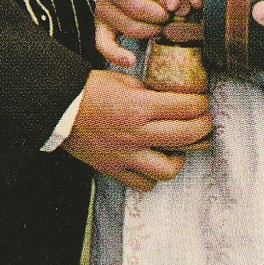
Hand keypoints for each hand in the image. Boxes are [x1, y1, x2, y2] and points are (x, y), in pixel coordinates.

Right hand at [64, 69, 212, 190]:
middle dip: (204, 126)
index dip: (201, 103)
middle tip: (206, 122)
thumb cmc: (88, 90)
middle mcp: (136, 133)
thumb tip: (168, 98)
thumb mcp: (122, 80)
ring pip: (168, 169)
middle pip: (186, 135)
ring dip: (181, 158)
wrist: (57, 108)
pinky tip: (155, 162)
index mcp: (139, 106)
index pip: (185, 108)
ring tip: (181, 148)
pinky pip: (143, 183)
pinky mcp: (114, 169)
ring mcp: (126, 155)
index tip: (204, 102)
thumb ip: (147, 91)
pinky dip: (153, 176)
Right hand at [95, 0, 202, 67]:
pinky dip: (116, 54)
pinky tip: (130, 60)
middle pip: (137, 7)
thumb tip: (197, 2)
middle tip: (170, 17)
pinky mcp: (100, 26)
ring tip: (160, 27)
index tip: (175, 5)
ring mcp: (103, 7)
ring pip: (129, 27)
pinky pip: (103, 44)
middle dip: (160, 16)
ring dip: (151, 31)